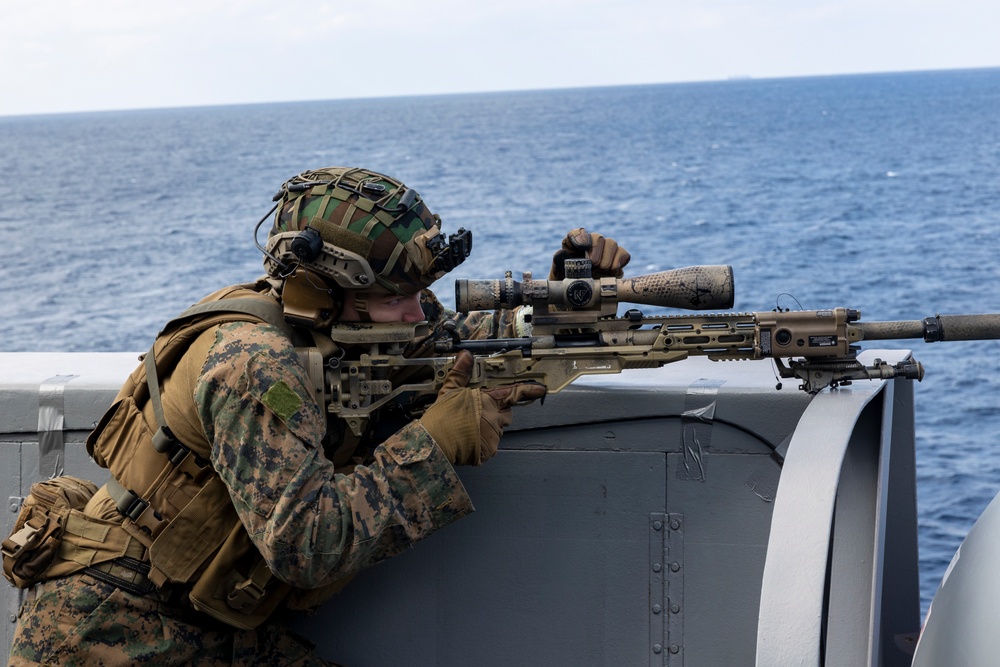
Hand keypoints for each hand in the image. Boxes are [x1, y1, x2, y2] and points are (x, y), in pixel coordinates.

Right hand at [420, 351, 545, 464]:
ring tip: (468, 428)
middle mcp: (495, 418)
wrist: (435, 442)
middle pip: (506, 413)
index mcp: (489, 400)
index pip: (514, 393)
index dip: (529, 390)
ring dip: (488, 428)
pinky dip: (482, 443)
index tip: (540, 389)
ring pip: (498, 430)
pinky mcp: (489, 450)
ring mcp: (494, 435)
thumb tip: (465, 356)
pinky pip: (490, 446)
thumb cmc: (443, 416)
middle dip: (498, 412)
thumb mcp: (449, 391)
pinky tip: (468, 440)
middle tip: (479, 413)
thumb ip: (460, 373)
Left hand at [549, 227, 630, 280]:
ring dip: (607, 259)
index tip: (582, 246)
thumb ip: (558, 262)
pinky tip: (610, 272)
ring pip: (612, 243)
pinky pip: (623, 254)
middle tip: (593, 265)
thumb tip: (561, 254)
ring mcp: (606, 251)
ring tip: (601, 271)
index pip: (576, 233)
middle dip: (596, 252)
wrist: (582, 298)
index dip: (580, 237)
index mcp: (573, 245)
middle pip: (598, 237)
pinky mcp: (618, 260)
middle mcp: (590, 244)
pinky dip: (618, 263)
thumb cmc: (568, 283)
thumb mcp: (559, 273)